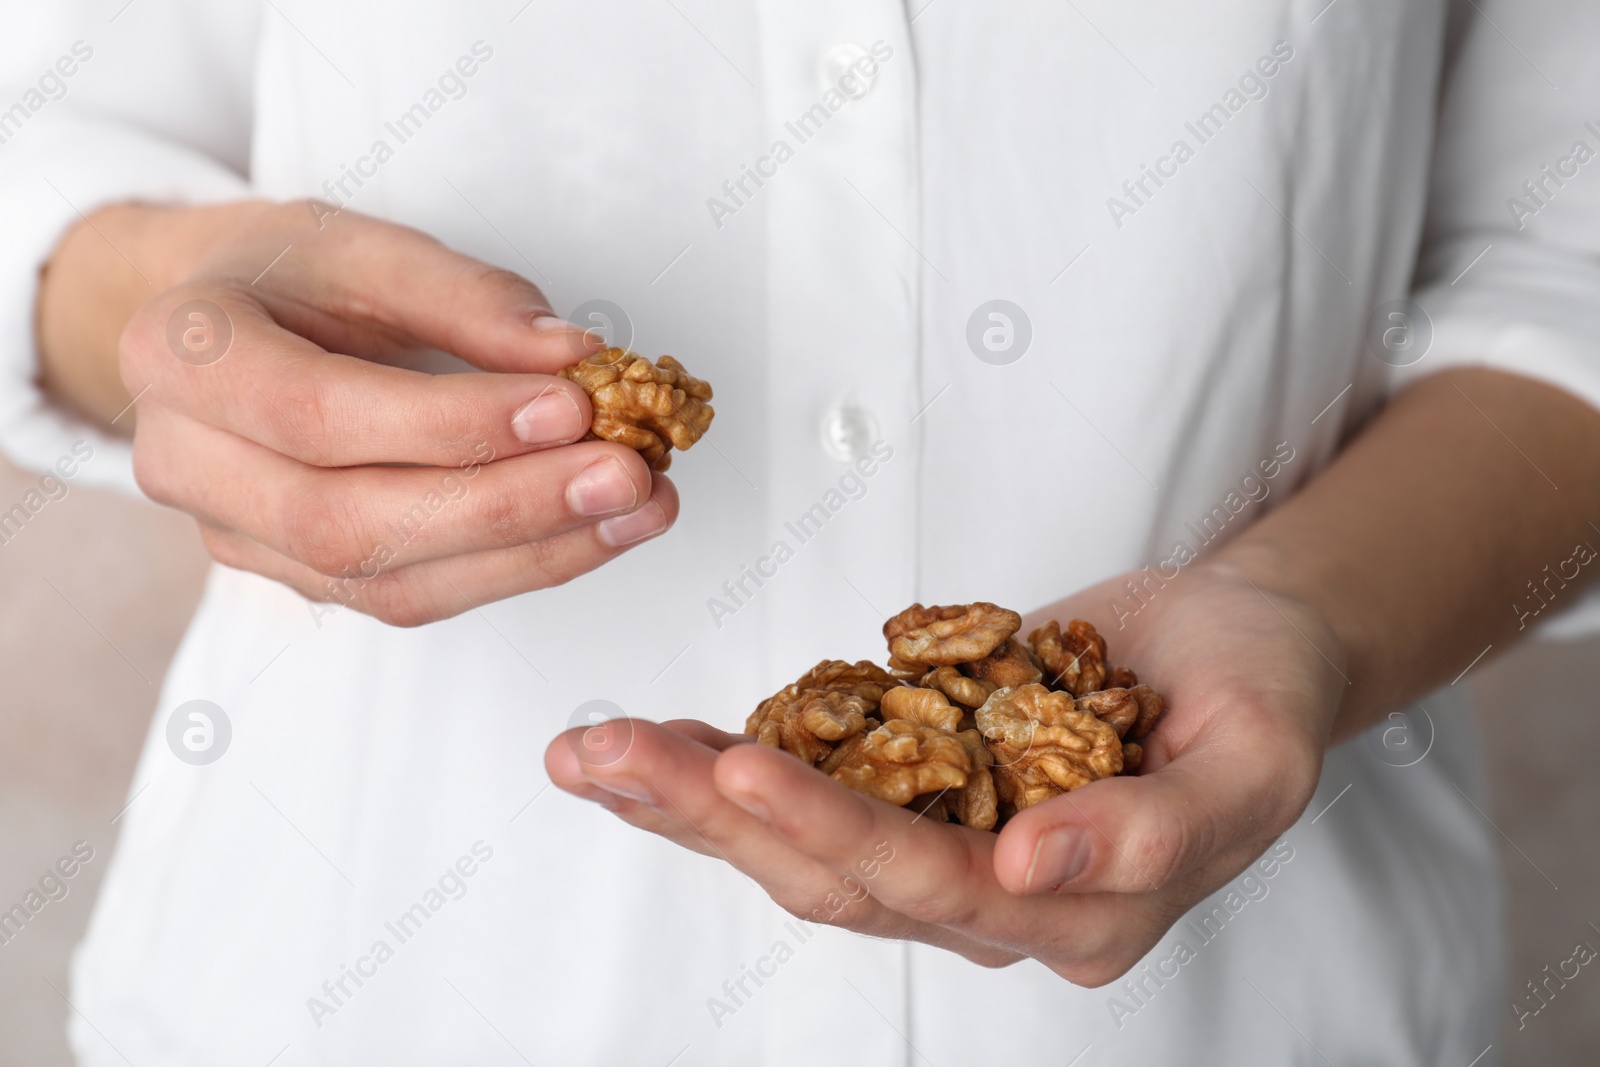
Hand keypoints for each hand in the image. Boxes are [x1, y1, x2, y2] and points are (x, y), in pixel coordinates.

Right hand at [96, 201, 673, 624]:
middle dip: (506, 507)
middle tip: (627, 474)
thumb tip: (574, 359)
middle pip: (351, 522)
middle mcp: (189, 463)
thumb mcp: (365, 245)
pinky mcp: (298, 576)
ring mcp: (237, 536)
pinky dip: (515, 568)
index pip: (317, 413)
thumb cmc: (287, 274)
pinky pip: (410, 596)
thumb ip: (466, 298)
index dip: (450, 423)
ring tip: (641, 509)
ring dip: (532, 554)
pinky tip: (597, 532)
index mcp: (184, 354)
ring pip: (386, 583)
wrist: (214, 325)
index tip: (570, 406)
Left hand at [545, 561, 1338, 982]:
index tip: (744, 763)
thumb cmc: (1263, 696)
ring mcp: (946, 845)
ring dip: (692, 798)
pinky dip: (725, 764)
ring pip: (797, 843)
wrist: (1241, 648)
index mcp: (1073, 910)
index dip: (835, 828)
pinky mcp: (918, 787)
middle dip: (716, 815)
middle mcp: (991, 899)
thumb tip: (1030, 863)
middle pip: (831, 875)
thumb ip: (1159, 829)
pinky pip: (810, 784)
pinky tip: (653, 741)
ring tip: (595, 753)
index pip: (930, 886)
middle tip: (611, 756)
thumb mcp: (1255, 760)